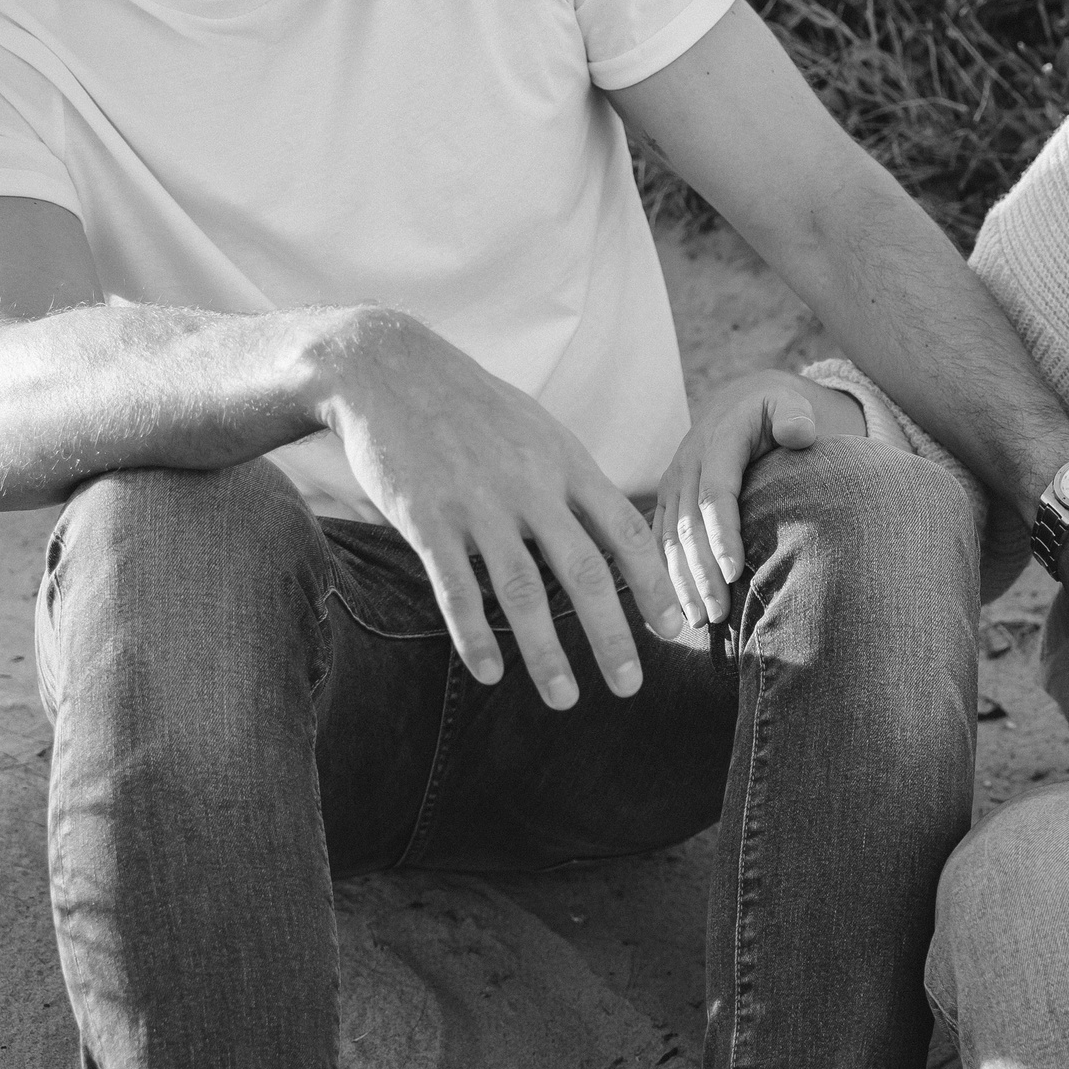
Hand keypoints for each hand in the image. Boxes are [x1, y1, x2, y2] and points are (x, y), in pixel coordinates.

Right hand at [314, 308, 682, 707]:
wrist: (391, 370)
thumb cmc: (475, 407)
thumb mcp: (540, 430)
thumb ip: (576, 480)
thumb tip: (618, 530)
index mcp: (566, 463)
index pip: (626, 532)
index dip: (655, 585)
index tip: (677, 630)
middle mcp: (530, 486)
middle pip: (583, 571)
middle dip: (612, 635)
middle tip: (632, 686)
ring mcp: (477, 503)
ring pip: (520, 591)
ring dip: (546, 653)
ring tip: (566, 699)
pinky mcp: (425, 518)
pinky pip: (454, 588)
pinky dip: (474, 635)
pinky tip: (491, 673)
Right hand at [655, 370, 865, 625]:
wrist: (743, 401)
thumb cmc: (777, 410)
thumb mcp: (789, 403)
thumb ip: (795, 416)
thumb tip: (799, 433)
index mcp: (717, 439)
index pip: (717, 493)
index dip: (723, 534)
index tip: (733, 571)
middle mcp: (688, 463)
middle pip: (689, 525)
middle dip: (701, 572)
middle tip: (718, 614)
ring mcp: (673, 482)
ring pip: (669, 538)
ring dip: (681, 582)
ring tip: (699, 621)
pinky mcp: (667, 499)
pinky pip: (659, 541)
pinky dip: (663, 575)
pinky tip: (673, 610)